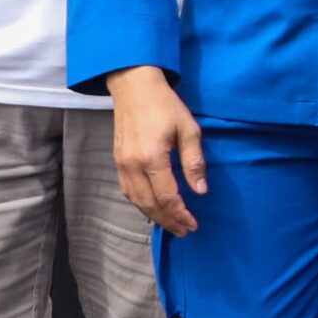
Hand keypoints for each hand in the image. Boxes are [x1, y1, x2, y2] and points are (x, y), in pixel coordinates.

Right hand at [107, 65, 204, 235]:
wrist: (133, 87)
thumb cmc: (165, 105)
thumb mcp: (189, 130)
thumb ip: (194, 162)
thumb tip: (200, 191)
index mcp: (152, 158)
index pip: (167, 196)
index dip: (181, 214)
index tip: (193, 224)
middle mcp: (133, 165)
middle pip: (150, 204)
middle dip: (168, 221)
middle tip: (184, 231)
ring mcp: (122, 164)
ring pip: (136, 200)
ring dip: (154, 215)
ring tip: (171, 224)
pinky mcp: (117, 161)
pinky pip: (128, 190)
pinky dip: (140, 203)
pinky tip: (152, 207)